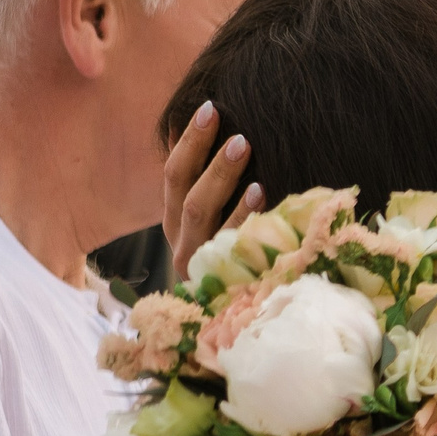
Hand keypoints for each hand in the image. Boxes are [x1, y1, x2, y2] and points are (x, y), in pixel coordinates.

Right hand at [161, 100, 260, 266]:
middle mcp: (180, 241)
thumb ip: (212, 186)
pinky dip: (242, 216)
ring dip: (220, 174)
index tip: (209, 106)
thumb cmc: (232, 259)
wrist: (230, 329)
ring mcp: (196, 263)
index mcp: (175, 221)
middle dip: (200, 149)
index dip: (188, 140)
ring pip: (199, 212)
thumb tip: (223, 131)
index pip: (174, 174)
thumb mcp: (217, 223)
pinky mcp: (215, 282)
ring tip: (244, 144)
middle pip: (181, 188)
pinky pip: (227, 243)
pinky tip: (262, 195)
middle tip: (224, 117)